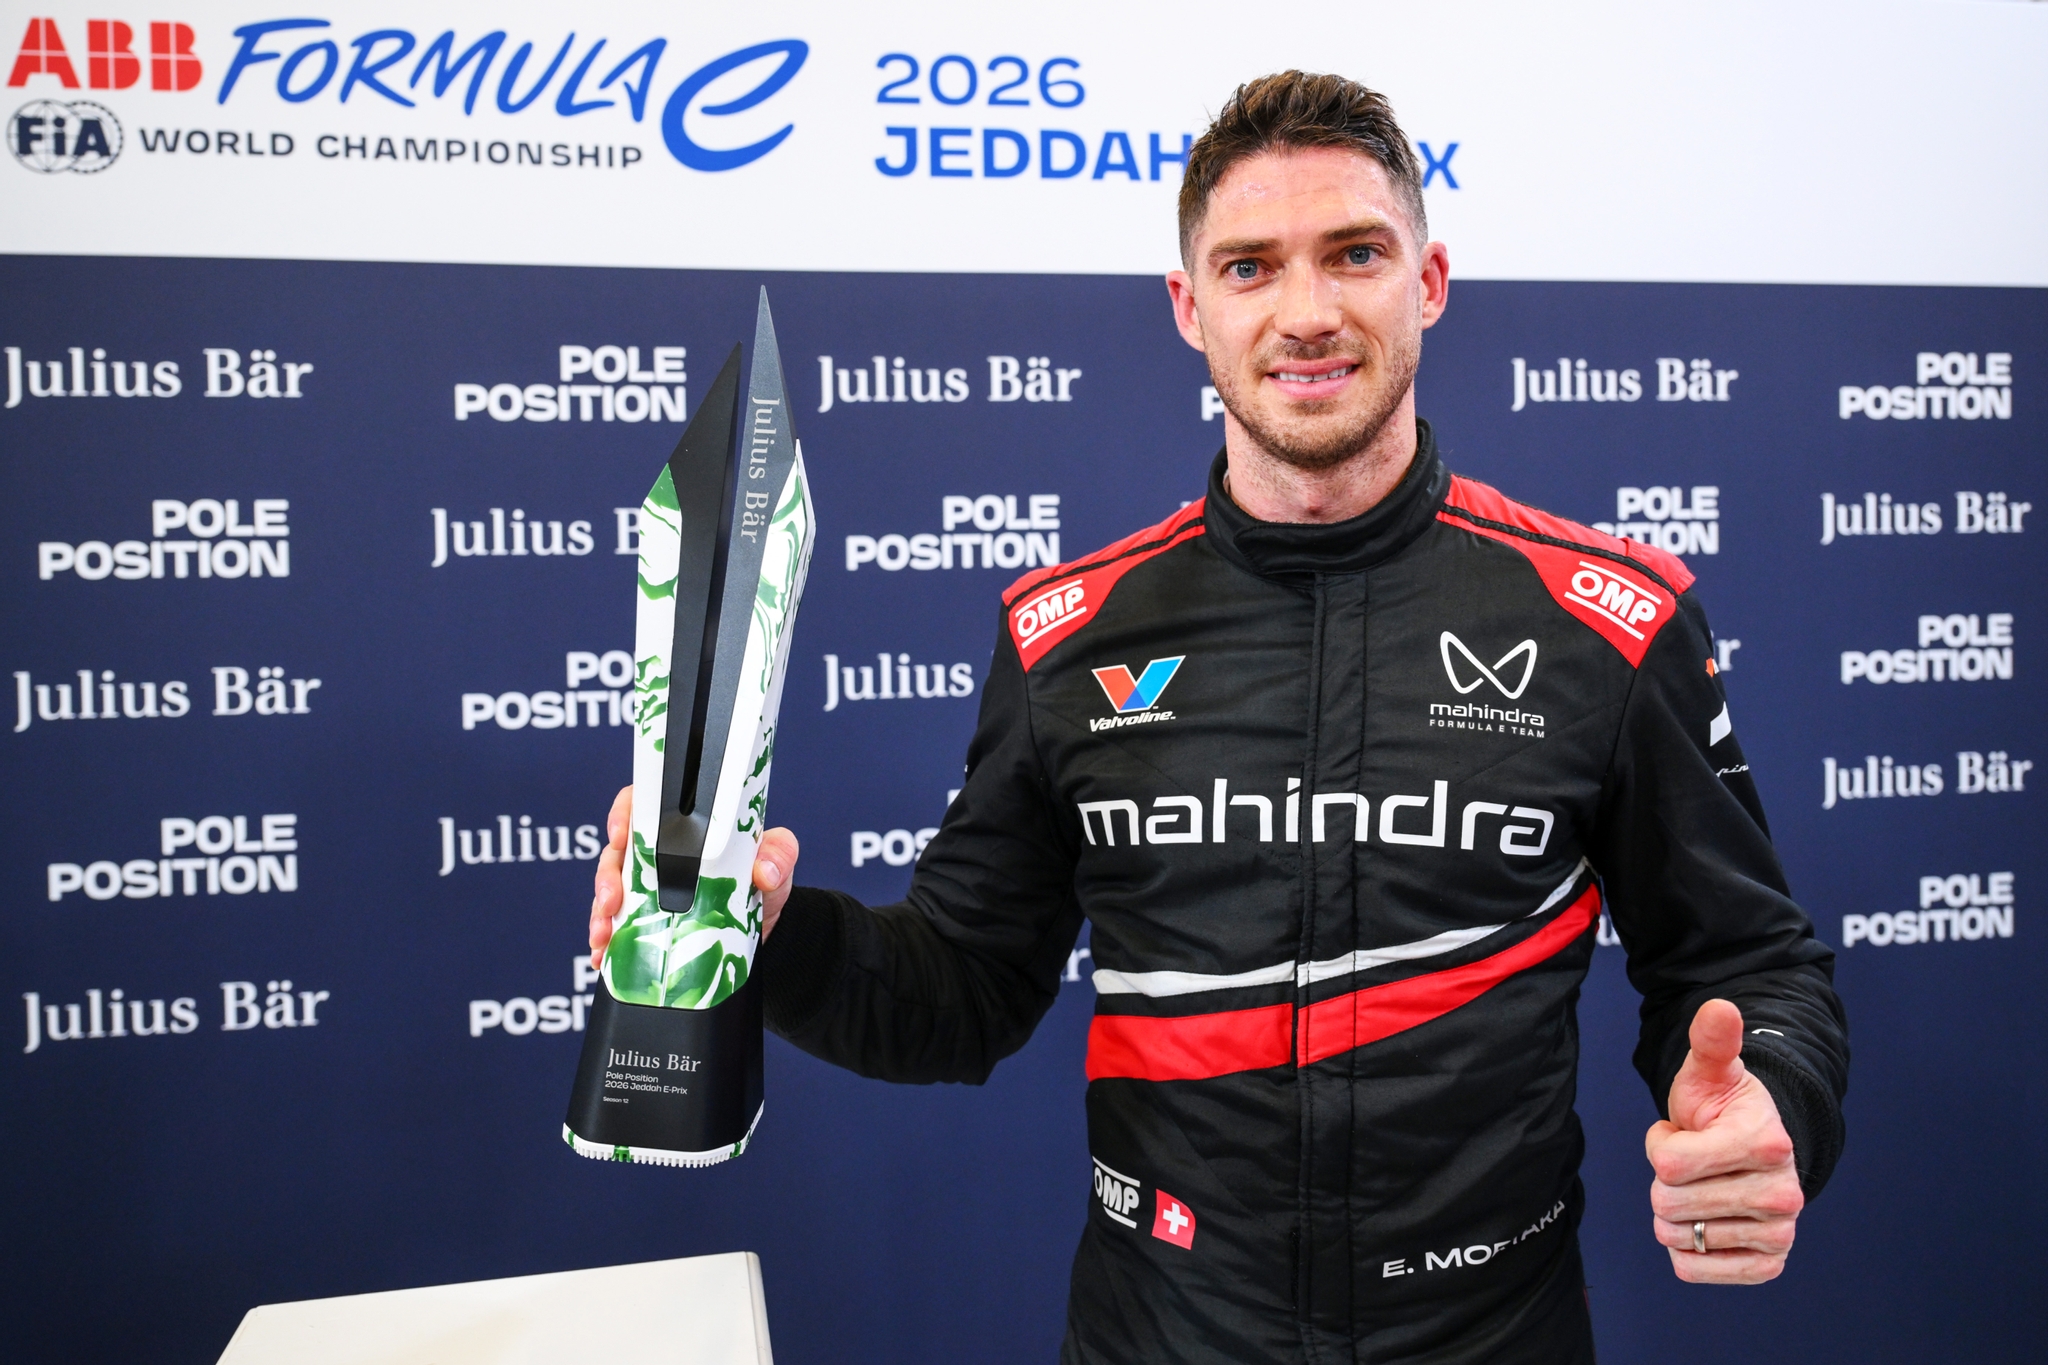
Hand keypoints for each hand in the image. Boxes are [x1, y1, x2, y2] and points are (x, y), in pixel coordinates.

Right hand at [587, 784, 800, 968]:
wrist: (767, 928)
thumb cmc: (766, 880)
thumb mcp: (779, 860)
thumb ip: (779, 853)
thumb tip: (764, 870)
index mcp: (684, 826)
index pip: (643, 806)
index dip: (622, 814)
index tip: (619, 834)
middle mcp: (659, 852)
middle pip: (616, 852)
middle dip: (606, 876)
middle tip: (611, 900)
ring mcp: (648, 887)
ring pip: (609, 891)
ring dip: (600, 912)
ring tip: (604, 934)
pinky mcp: (645, 919)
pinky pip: (617, 926)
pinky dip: (607, 941)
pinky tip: (603, 955)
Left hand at [1644, 998, 1803, 1283]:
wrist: (1756, 1148)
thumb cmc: (1722, 1108)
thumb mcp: (1710, 1072)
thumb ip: (1712, 1041)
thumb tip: (1719, 1007)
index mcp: (1767, 1144)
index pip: (1670, 1165)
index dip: (1661, 1145)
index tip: (1681, 1132)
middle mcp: (1782, 1195)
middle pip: (1669, 1204)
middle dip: (1665, 1180)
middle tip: (1693, 1162)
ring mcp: (1779, 1234)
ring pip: (1676, 1237)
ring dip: (1675, 1212)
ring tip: (1702, 1185)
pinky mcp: (1768, 1264)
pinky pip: (1692, 1269)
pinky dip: (1686, 1248)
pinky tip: (1706, 1221)